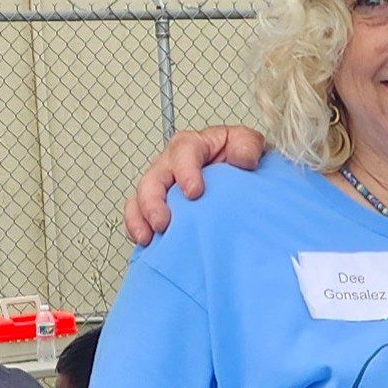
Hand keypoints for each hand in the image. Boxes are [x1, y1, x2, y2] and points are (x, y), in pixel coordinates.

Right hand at [124, 125, 264, 244]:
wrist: (244, 174)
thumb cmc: (240, 156)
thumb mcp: (248, 143)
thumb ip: (247, 146)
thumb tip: (243, 159)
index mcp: (192, 146)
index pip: (183, 152)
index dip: (185, 172)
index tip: (194, 192)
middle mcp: (170, 164)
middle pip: (153, 179)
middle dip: (153, 202)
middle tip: (162, 222)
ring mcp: (162, 186)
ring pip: (140, 198)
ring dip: (140, 219)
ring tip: (148, 238)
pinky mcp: (158, 205)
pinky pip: (139, 215)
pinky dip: (139, 229)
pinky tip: (148, 244)